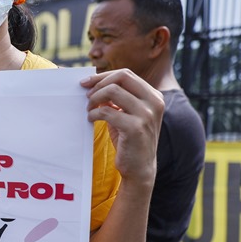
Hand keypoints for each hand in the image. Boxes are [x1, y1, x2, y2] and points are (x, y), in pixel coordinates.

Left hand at [81, 69, 163, 185]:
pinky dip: (94, 113)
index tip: (86, 82)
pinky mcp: (135, 128)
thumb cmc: (129, 139)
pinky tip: (91, 120)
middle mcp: (154, 102)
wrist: (140, 167)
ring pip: (113, 91)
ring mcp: (146, 114)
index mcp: (153, 96)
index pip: (126, 74)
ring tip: (88, 109)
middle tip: (86, 95)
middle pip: (121, 77)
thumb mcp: (127, 114)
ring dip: (94, 98)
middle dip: (99, 83)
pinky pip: (107, 111)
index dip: (103, 76)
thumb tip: (95, 84)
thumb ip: (118, 99)